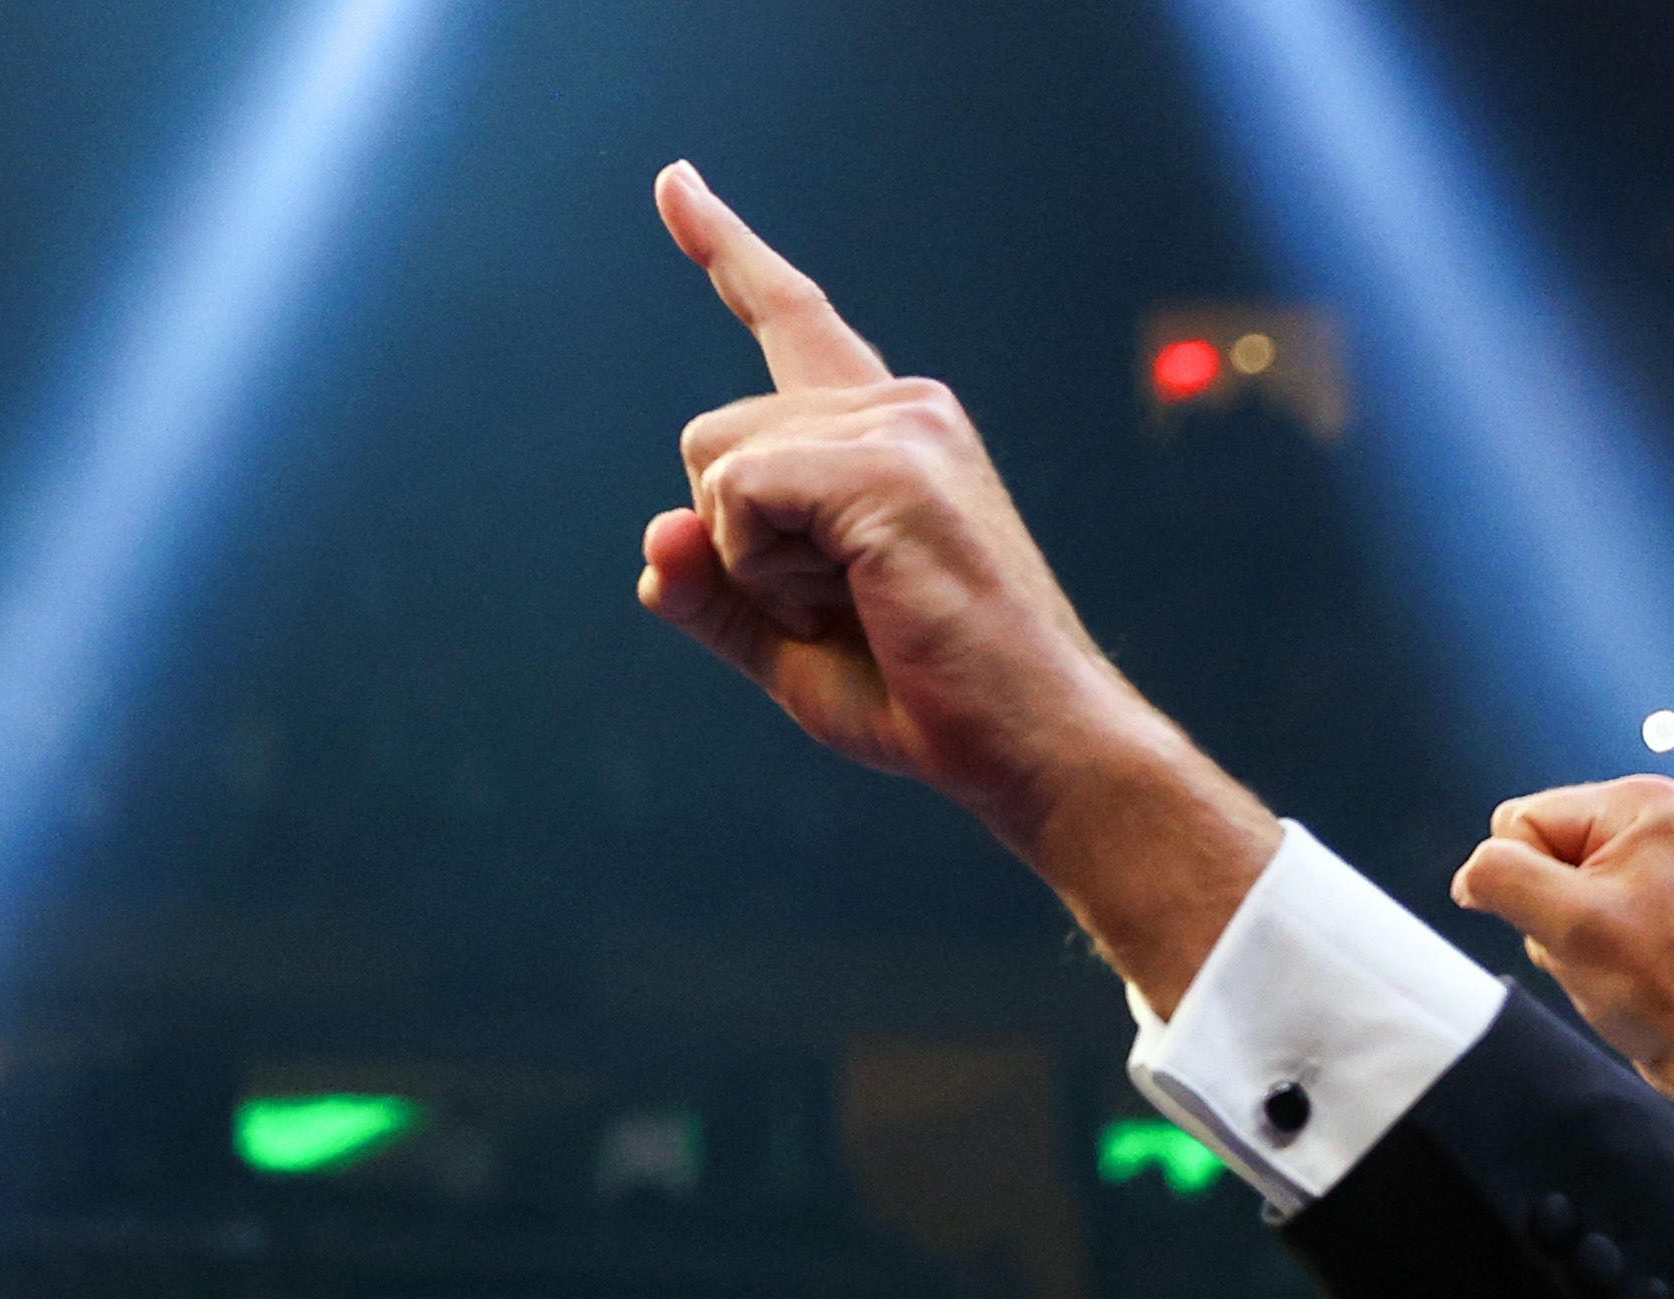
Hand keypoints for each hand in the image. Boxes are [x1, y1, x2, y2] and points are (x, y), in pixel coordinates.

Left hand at [640, 163, 1275, 995]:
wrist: (1022, 741)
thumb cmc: (918, 694)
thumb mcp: (782, 646)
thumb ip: (708, 593)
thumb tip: (651, 537)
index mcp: (881, 431)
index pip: (787, 317)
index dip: (723, 249)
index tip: (674, 183)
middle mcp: (900, 404)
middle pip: (708, 436)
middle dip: (732, 541)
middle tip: (833, 604)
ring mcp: (902, 426)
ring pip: (719, 468)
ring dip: (751, 562)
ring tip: (853, 604)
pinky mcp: (890, 465)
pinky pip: (741, 498)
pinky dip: (763, 568)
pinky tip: (849, 597)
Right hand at [1452, 773, 1673, 1164]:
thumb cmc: (1669, 986)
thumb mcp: (1569, 923)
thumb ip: (1502, 879)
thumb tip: (1469, 874)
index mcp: (1637, 806)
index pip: (1519, 820)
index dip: (1522, 878)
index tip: (1566, 916)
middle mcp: (1638, 824)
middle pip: (1526, 849)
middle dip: (1536, 904)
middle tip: (1584, 937)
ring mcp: (1632, 862)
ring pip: (1535, 884)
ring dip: (1551, 928)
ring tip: (1599, 952)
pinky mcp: (1624, 897)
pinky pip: (1555, 909)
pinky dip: (1564, 941)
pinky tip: (1600, 959)